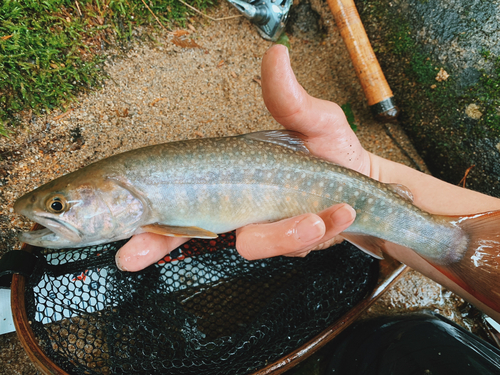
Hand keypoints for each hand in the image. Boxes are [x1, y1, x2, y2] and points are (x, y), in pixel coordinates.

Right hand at [115, 44, 366, 270]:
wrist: (367, 188)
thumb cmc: (334, 152)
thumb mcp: (314, 120)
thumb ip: (289, 98)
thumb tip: (277, 53)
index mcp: (231, 174)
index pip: (179, 198)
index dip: (148, 220)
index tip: (120, 237)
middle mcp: (240, 206)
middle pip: (189, 232)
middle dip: (161, 245)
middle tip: (133, 256)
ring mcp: (266, 227)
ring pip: (251, 244)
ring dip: (279, 233)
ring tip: (313, 216)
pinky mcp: (294, 241)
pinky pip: (293, 245)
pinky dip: (316, 230)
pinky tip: (337, 212)